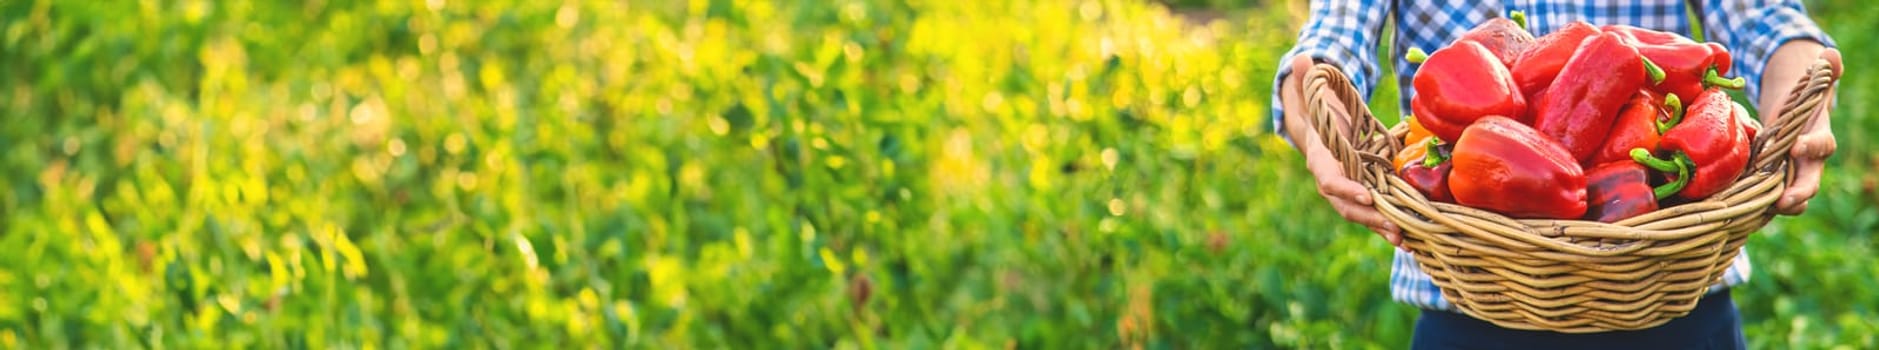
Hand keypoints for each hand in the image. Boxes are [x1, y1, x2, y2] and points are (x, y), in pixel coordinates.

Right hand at [1280, 56, 1403, 246]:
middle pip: (1348, 205)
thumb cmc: (1320, 113)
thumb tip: (1302, 58)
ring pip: (1363, 214)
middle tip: (1392, 226)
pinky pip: (1376, 212)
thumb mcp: (1314, 96)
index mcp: (1321, 161)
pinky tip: (1411, 236)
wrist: (1321, 132)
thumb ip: (1307, 81)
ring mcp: (1349, 190)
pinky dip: (1390, 225)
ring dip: (1382, 227)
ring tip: (1403, 239)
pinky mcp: (1365, 193)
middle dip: (1369, 218)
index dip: (1346, 189)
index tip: (1366, 195)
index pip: (1330, 180)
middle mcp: (1333, 181)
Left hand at [1760, 46, 1841, 214]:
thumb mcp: (1810, 86)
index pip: (1822, 145)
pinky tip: (1737, 212)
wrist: (1788, 119)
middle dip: (1798, 193)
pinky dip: (1755, 206)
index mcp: (1818, 138)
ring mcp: (1788, 175)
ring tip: (1760, 212)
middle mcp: (1807, 163)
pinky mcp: (1769, 183)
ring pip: (1790, 198)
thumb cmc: (1800, 102)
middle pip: (1809, 183)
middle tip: (1784, 201)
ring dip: (1776, 206)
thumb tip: (1831, 54)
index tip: (1796, 147)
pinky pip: (1765, 199)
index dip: (1811, 147)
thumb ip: (1823, 73)